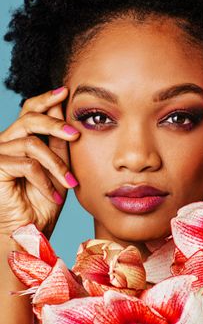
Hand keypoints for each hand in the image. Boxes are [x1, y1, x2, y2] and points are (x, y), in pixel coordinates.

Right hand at [0, 87, 80, 238]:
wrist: (31, 231)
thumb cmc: (44, 202)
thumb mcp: (58, 168)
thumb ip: (59, 144)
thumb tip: (67, 115)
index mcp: (19, 139)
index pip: (30, 110)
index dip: (46, 99)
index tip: (66, 93)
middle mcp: (5, 142)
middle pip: (29, 117)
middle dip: (55, 123)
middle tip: (75, 135)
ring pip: (32, 143)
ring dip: (56, 164)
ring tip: (69, 183)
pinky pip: (27, 164)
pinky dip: (45, 180)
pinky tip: (55, 195)